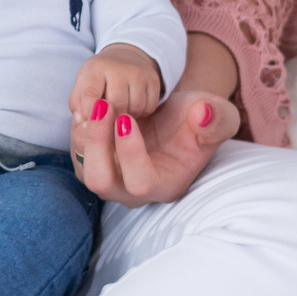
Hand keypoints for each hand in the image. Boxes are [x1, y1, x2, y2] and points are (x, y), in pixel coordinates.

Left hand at [70, 43, 161, 121]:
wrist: (126, 57)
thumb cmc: (100, 77)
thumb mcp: (83, 84)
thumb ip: (78, 104)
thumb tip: (84, 123)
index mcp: (95, 68)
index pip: (90, 94)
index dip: (89, 114)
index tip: (90, 125)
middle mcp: (118, 67)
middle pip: (116, 105)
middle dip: (112, 119)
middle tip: (108, 122)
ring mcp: (138, 72)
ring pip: (135, 108)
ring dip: (127, 116)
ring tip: (120, 111)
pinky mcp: (153, 79)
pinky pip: (149, 107)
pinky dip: (141, 112)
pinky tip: (133, 107)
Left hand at [70, 89, 239, 206]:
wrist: (179, 116)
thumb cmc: (200, 119)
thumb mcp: (218, 115)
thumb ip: (216, 118)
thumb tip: (201, 114)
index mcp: (166, 184)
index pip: (141, 183)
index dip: (130, 154)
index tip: (127, 118)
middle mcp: (135, 190)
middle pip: (102, 183)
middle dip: (97, 145)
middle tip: (102, 106)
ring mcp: (114, 179)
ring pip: (85, 171)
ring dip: (84, 138)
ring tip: (96, 104)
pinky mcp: (98, 164)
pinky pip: (78, 156)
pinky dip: (79, 133)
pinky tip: (90, 108)